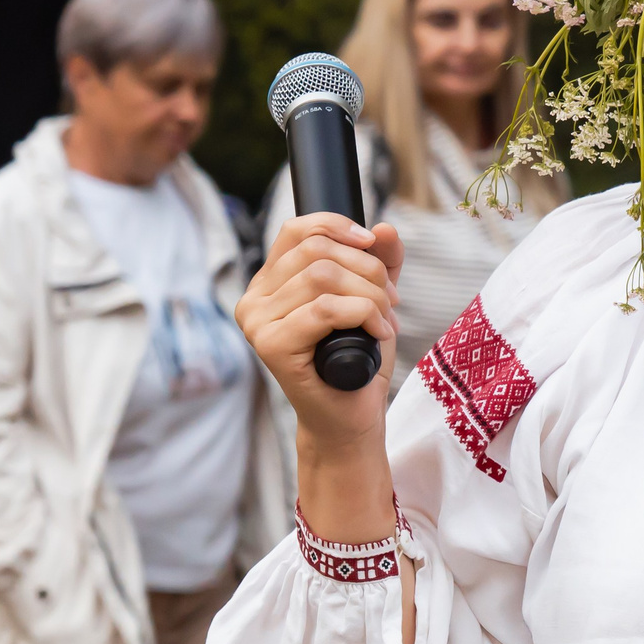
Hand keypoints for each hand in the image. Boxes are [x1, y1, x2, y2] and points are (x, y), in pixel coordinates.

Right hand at [238, 212, 405, 545]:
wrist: (350, 416)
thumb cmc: (356, 360)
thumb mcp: (372, 299)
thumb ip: (379, 262)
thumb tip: (384, 229)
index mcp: (269, 283)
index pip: (297, 230)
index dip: (338, 226)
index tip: (372, 244)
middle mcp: (254, 299)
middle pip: (317, 251)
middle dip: (367, 270)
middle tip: (389, 301)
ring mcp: (258, 323)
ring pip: (323, 276)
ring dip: (369, 294)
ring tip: (384, 319)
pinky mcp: (271, 345)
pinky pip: (325, 309)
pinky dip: (363, 314)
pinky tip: (377, 332)